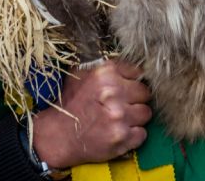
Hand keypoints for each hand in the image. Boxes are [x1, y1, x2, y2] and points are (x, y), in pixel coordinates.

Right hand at [31, 60, 151, 169]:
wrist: (58, 136)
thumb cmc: (71, 103)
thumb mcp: (82, 74)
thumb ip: (107, 68)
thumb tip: (131, 67)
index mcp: (106, 73)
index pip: (138, 73)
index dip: (132, 82)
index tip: (126, 89)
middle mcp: (114, 92)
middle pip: (145, 93)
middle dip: (136, 100)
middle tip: (123, 106)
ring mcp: (119, 116)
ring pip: (146, 113)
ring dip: (136, 118)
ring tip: (121, 120)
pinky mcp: (122, 137)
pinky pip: (142, 134)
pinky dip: (133, 136)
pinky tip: (120, 133)